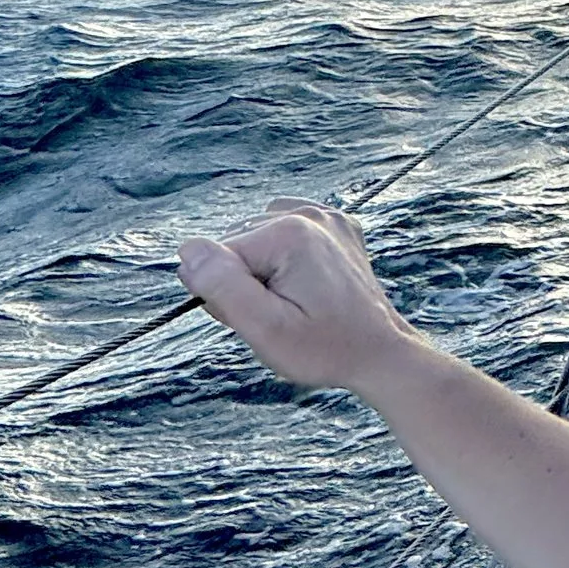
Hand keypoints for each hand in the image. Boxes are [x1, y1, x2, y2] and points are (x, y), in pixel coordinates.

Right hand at [177, 200, 417, 395]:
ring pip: (255, 239)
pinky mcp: (334, 226)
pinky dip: (281, 258)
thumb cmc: (324, 349)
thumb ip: (224, 288)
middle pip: (235, 246)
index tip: (261, 319)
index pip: (218, 259)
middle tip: (279, 317)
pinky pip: (282, 232)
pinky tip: (301, 284)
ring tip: (292, 304)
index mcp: (289, 233)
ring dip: (260, 272)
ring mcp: (324, 217)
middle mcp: (307, 214)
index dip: (227, 297)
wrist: (379, 353)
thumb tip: (189, 249)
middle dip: (243, 284)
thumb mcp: (265, 330)